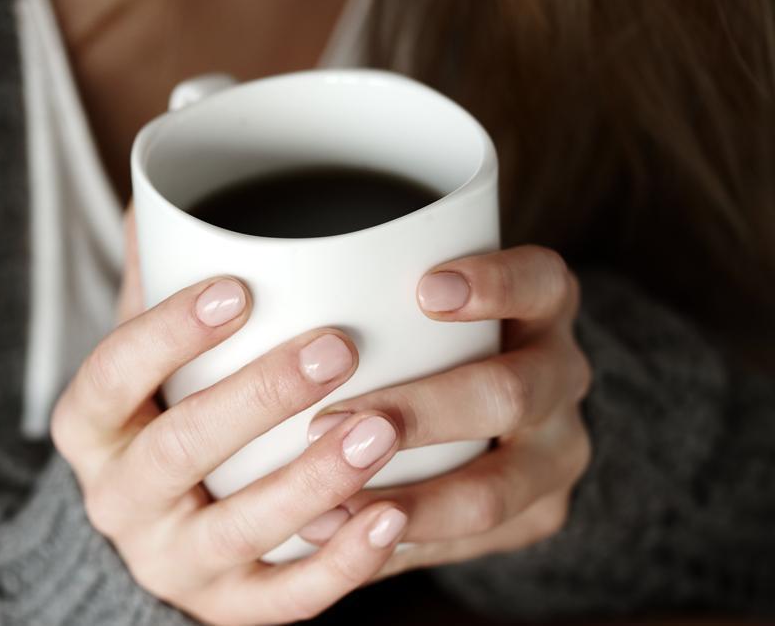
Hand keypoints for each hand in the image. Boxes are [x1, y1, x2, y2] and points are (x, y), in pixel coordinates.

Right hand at [51, 209, 409, 624]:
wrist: (157, 530)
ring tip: (380, 429)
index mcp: (91, 427)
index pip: (112, 373)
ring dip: (312, 480)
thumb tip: (166, 185)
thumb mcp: (145, 352)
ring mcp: (174, 561)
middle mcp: (119, 500)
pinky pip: (284, 600)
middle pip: (179, 450)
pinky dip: (340, 563)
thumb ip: (156, 278)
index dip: (169, 332)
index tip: (240, 285)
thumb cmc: (163, 413)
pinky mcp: (229, 607)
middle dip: (257, 399)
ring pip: (240, 528)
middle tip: (336, 349)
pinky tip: (394, 517)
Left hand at [302, 245, 592, 578]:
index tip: (424, 289)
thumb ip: (376, 289)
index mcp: (543, 307)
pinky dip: (405, 544)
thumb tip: (259, 276)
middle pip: (511, 393)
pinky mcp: (539, 517)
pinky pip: (477, 544)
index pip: (540, 281)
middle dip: (423, 411)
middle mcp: (562, 377)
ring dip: (409, 501)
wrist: (495, 417)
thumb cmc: (427, 336)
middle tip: (335, 419)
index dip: (494, 283)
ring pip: (496, 491)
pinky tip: (340, 538)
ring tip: (329, 505)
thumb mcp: (423, 298)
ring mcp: (557, 453)